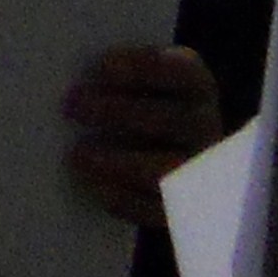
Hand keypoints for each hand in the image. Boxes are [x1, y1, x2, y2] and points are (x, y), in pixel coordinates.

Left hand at [63, 43, 220, 226]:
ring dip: (120, 161)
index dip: (142, 68)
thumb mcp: (134, 79)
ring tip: (77, 154)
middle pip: (171, 119)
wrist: (158, 151)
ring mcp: (200, 171)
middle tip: (72, 106)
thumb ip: (112, 75)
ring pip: (167, 169)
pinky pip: (158, 209)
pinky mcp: (184, 208)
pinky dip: (123, 199)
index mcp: (195, 85)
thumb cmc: (134, 100)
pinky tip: (92, 184)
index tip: (101, 67)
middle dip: (118, 111)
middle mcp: (205, 126)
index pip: (180, 72)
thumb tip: (72, 73)